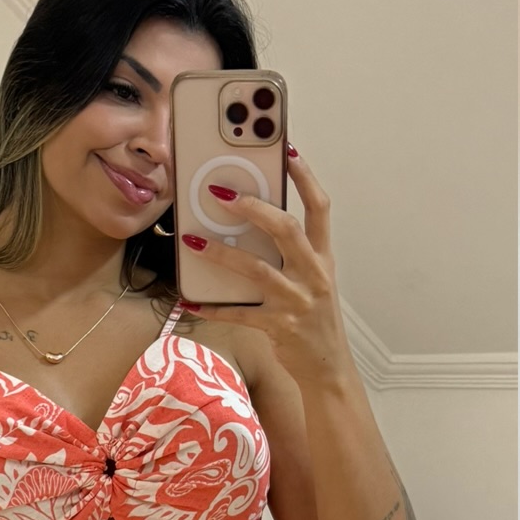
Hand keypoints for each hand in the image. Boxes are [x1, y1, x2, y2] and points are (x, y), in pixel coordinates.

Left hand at [179, 149, 353, 383]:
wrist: (328, 368)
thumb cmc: (314, 319)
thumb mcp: (313, 281)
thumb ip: (291, 253)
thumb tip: (251, 222)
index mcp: (322, 258)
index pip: (319, 209)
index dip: (305, 178)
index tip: (287, 151)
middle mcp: (313, 276)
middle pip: (286, 230)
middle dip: (253, 208)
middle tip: (221, 193)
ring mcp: (297, 302)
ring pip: (257, 270)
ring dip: (222, 253)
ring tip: (192, 240)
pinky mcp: (279, 327)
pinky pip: (239, 314)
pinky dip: (213, 308)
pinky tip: (190, 301)